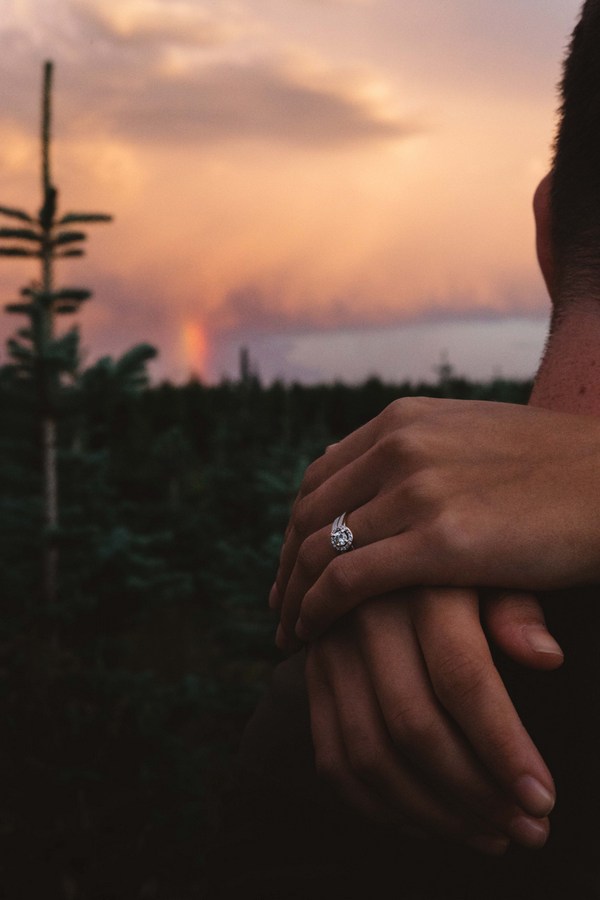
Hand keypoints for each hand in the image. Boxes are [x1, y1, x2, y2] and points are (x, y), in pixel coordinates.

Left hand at [271, 397, 599, 641]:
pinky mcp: (439, 541)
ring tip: (288, 629)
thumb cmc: (557, 470)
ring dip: (293, 594)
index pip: (321, 476)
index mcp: (404, 421)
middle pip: (309, 512)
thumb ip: (417, 452)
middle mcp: (400, 447)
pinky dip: (317, 610)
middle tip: (279, 604)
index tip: (292, 561)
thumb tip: (370, 473)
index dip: (296, 524)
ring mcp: (416, 490)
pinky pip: (348, 581)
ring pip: (318, 548)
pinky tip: (312, 634)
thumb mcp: (474, 438)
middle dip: (285, 563)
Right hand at [306, 588, 561, 851]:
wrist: (373, 550)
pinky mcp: (313, 681)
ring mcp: (330, 652)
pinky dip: (379, 808)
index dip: (502, 746)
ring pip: (370, 754)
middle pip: (414, 725)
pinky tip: (430, 824)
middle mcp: (367, 618)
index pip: (461, 677)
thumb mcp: (489, 568)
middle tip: (529, 831)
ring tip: (490, 836)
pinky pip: (333, 760)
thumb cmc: (453, 568)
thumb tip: (546, 656)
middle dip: (476, 794)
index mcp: (421, 587)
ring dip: (433, 814)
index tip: (543, 798)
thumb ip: (517, 608)